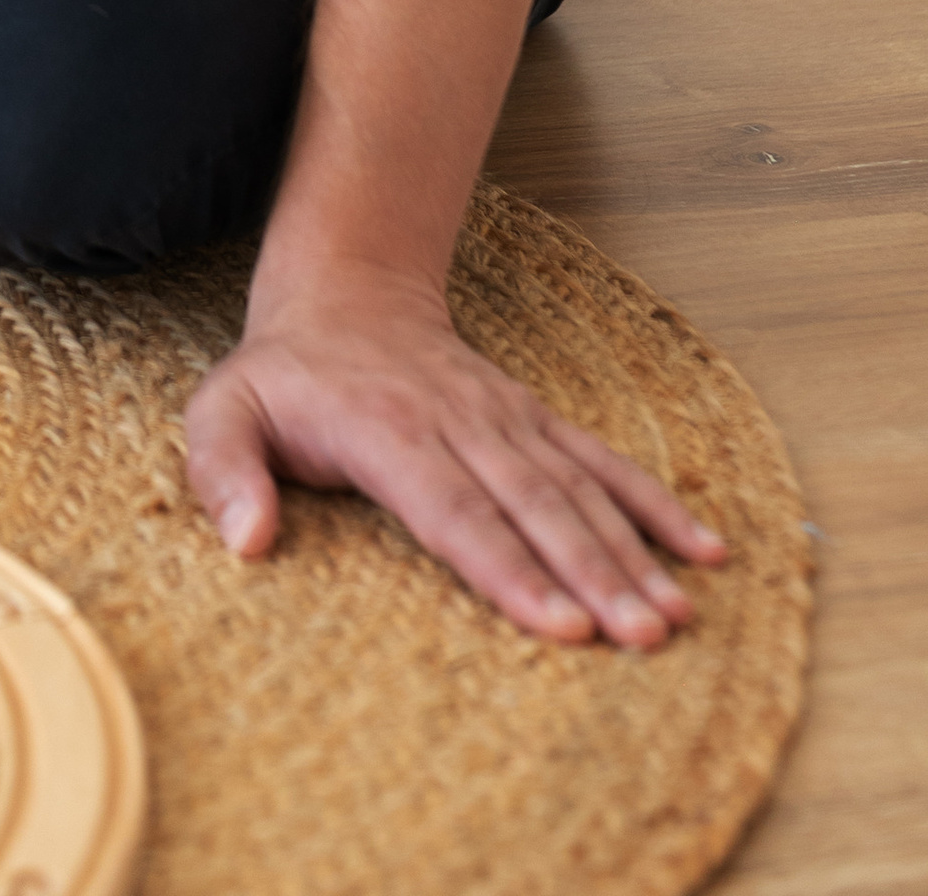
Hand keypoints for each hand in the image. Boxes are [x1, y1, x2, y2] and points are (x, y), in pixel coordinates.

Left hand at [185, 259, 725, 647]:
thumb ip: (223, 472)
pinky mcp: (533, 420)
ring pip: (576, 489)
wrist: (345, 290)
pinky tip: (705, 550)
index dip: (507, 569)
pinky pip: (602, 461)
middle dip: (591, 575)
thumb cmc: (282, 374)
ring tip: (676, 616)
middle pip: (532, 507)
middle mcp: (457, 422)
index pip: (453, 509)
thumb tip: (246, 541)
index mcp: (384, 429)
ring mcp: (504, 418)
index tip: (560, 625)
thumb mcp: (223, 408)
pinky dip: (655, 504)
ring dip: (631, 553)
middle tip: (642, 637)